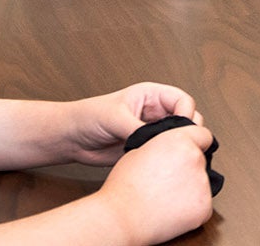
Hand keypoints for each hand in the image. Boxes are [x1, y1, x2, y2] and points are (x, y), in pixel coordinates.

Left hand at [56, 82, 202, 166]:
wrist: (72, 139)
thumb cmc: (88, 117)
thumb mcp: (115, 118)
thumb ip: (138, 127)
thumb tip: (158, 140)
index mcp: (152, 96)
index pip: (183, 100)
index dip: (187, 114)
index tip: (182, 128)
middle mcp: (156, 112)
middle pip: (188, 119)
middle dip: (187, 132)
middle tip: (179, 145)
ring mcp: (152, 131)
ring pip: (179, 138)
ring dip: (178, 146)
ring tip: (170, 155)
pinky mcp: (147, 148)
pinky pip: (166, 153)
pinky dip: (168, 158)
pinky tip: (161, 164)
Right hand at [94, 119, 214, 242]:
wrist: (121, 218)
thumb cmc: (124, 187)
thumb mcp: (139, 151)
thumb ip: (163, 147)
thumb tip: (170, 151)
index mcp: (179, 141)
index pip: (203, 135)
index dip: (196, 143)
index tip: (192, 150)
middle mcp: (195, 159)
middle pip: (201, 161)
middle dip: (189, 169)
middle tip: (167, 181)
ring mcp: (202, 184)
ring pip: (202, 184)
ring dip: (189, 189)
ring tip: (164, 197)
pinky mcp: (204, 207)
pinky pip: (202, 205)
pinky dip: (191, 209)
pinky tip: (170, 210)